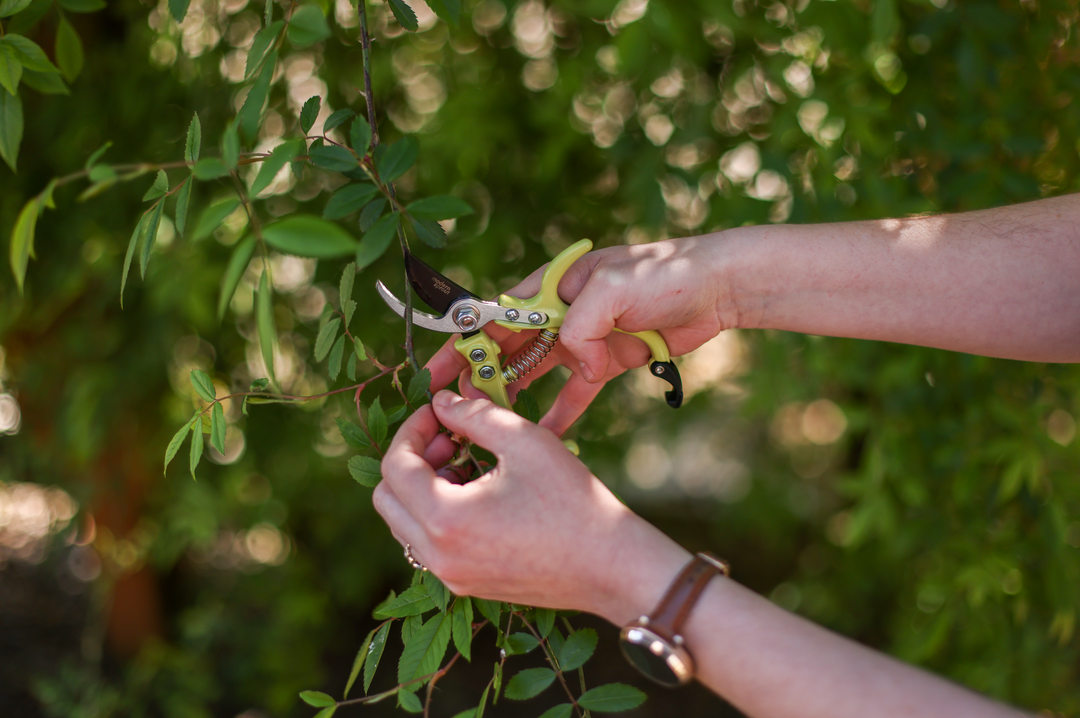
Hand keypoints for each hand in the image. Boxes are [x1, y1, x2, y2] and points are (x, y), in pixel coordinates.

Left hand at [372, 391, 688, 618]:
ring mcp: (451, 575)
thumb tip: (442, 402)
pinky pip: (430, 544)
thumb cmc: (572, 501)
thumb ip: (474, 415)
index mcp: (444, 519)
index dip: (411, 430)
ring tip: (468, 463)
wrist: (611, 566)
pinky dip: (440, 513)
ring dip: (423, 487)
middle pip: (387, 499)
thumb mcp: (524, 441)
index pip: (394, 467)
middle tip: (450, 439)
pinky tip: (480, 494)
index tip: (438, 412)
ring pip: (405, 524)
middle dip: (411, 460)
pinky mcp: (467, 584)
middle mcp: (437, 555)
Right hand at [425, 235, 737, 433]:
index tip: (435, 375)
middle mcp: (560, 311)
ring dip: (512, 397)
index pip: (493, 317)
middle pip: (506, 348)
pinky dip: (560, 413)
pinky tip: (544, 437)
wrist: (717, 287)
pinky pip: (576, 392)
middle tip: (454, 413)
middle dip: (479, 378)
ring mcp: (583, 337)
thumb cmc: (665, 275)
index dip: (462, 346)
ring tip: (487, 428)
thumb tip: (575, 363)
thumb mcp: (614, 289)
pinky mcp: (608, 361)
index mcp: (551, 286)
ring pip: (534, 372)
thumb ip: (580, 325)